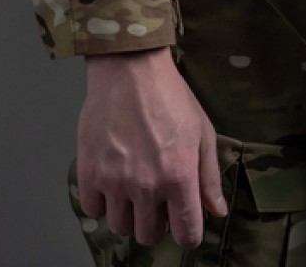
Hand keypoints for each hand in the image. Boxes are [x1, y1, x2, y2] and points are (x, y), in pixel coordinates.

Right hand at [77, 47, 227, 247]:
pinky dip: (101, 202)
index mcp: (179, 176)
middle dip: (156, 223)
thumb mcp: (202, 131)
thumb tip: (217, 211)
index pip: (185, 234)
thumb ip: (208, 176)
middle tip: (156, 200)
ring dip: (128, 214)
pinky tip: (110, 182)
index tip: (183, 225)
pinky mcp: (89, 172)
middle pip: (148, 235)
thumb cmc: (169, 96)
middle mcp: (147, 185)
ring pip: (120, 227)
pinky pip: (92, 211)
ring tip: (132, 188)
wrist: (130, 69)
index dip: (188, 235)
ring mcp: (115, 181)